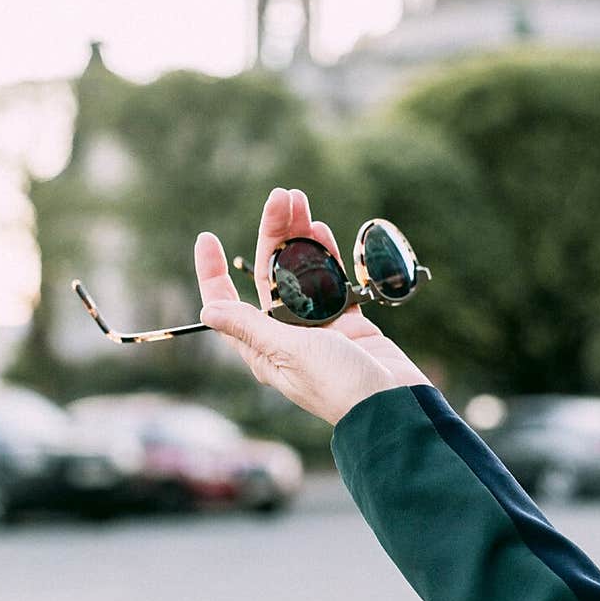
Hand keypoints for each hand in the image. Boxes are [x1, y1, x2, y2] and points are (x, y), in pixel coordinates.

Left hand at [194, 187, 431, 425]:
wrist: (391, 404)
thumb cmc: (337, 385)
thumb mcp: (288, 352)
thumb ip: (251, 328)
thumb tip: (208, 311)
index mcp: (262, 347)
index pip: (227, 305)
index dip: (213, 273)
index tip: (207, 238)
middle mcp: (286, 334)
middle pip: (270, 275)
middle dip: (273, 234)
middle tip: (281, 196)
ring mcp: (319, 326)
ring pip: (303, 271)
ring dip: (300, 236)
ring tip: (300, 201)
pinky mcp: (349, 321)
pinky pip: (332, 280)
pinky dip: (327, 254)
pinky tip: (321, 229)